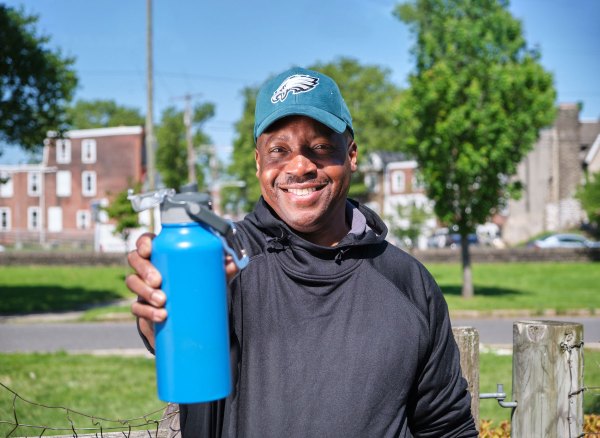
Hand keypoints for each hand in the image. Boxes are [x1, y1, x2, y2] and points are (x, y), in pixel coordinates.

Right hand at [126, 233, 241, 348]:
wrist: (190, 312)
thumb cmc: (197, 283)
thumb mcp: (209, 274)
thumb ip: (221, 267)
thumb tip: (234, 262)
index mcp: (161, 253)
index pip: (146, 241)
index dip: (143, 243)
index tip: (149, 249)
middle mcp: (148, 267)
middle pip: (135, 260)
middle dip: (143, 270)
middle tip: (158, 281)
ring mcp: (143, 287)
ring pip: (133, 283)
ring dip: (144, 292)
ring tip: (162, 301)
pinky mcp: (143, 307)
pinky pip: (137, 308)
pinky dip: (147, 312)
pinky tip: (161, 316)